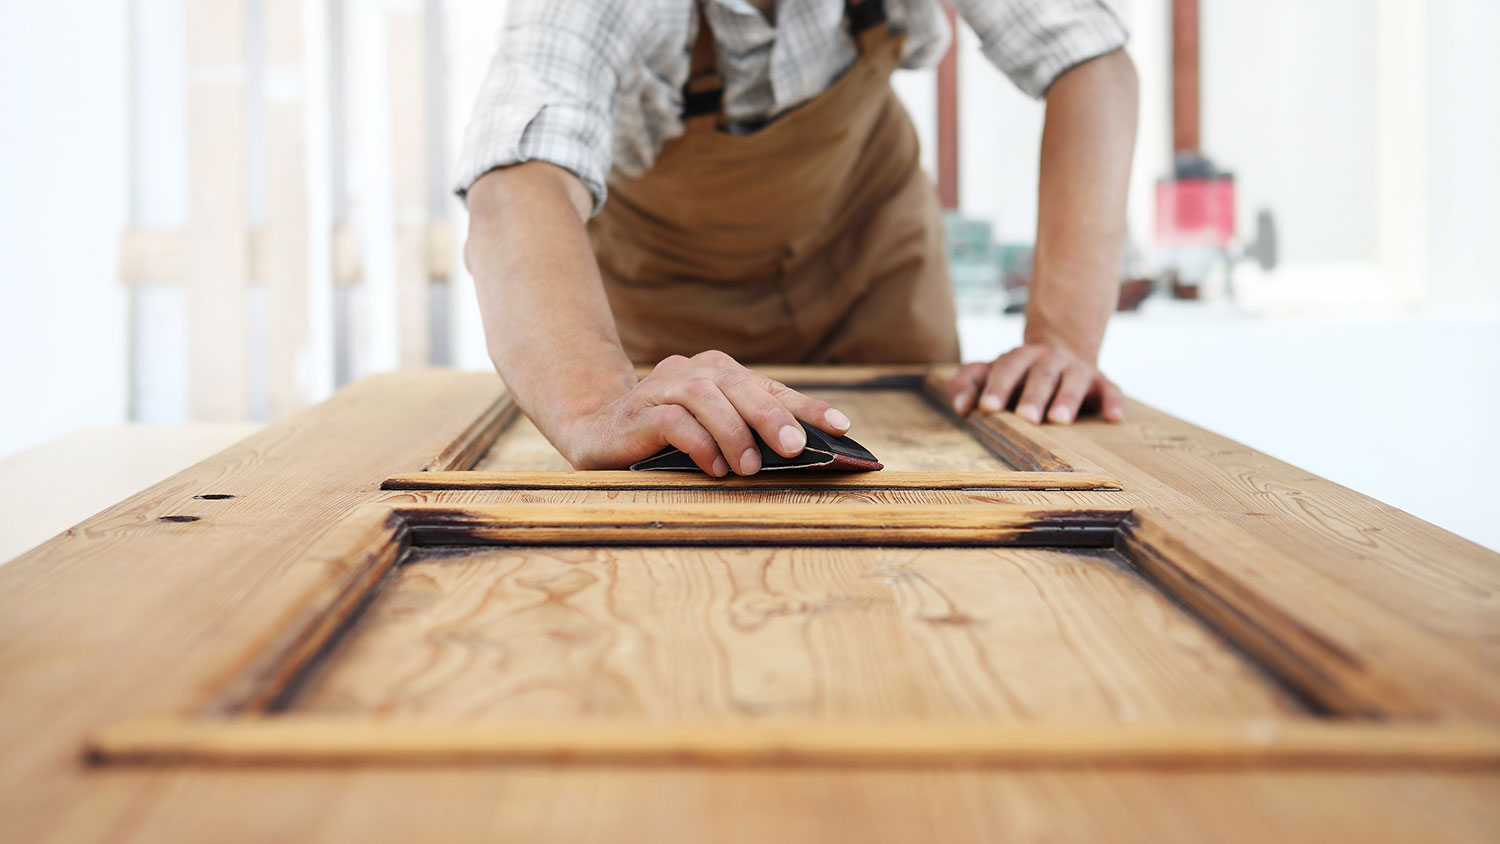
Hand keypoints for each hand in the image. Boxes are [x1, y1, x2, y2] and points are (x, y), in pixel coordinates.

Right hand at [555, 350, 852, 474]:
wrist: (596, 433)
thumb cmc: (666, 438)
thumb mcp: (713, 434)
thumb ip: (749, 435)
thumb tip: (802, 455)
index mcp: (718, 373)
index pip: (770, 386)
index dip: (807, 405)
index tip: (842, 427)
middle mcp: (692, 371)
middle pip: (739, 385)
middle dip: (771, 415)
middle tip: (795, 447)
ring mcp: (662, 388)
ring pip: (705, 397)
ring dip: (732, 432)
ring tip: (749, 468)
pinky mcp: (638, 412)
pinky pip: (672, 420)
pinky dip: (698, 443)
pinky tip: (713, 468)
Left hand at [946, 344, 1124, 424]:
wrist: (1061, 350)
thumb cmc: (1017, 373)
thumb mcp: (990, 373)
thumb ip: (968, 383)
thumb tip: (960, 407)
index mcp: (1020, 357)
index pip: (1007, 369)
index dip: (997, 387)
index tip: (988, 407)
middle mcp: (1049, 360)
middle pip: (1041, 375)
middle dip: (1033, 396)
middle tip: (1025, 417)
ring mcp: (1076, 370)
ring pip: (1073, 381)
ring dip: (1067, 399)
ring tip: (1059, 420)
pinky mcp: (1101, 382)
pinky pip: (1110, 390)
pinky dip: (1113, 402)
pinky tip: (1114, 418)